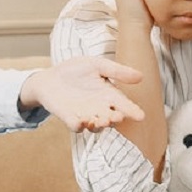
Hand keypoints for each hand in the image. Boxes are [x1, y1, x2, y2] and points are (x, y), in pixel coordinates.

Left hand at [22, 55, 145, 131]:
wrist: (50, 78)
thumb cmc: (76, 70)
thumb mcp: (97, 65)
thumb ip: (117, 71)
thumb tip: (141, 76)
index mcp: (109, 95)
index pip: (124, 105)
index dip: (132, 111)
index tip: (140, 116)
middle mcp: (100, 109)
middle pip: (111, 119)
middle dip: (115, 120)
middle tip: (116, 117)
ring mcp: (85, 116)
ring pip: (96, 127)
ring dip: (99, 125)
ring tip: (99, 120)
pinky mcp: (70, 119)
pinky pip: (76, 126)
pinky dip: (79, 126)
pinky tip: (81, 121)